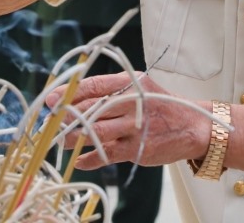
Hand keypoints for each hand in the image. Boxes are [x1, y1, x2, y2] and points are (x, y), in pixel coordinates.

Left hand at [47, 72, 210, 169]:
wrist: (193, 125)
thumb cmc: (160, 105)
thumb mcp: (140, 87)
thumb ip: (111, 91)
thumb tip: (73, 98)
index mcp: (131, 82)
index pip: (93, 85)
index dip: (69, 92)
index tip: (51, 99)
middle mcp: (133, 102)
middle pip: (91, 109)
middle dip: (67, 116)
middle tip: (50, 122)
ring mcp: (136, 127)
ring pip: (96, 132)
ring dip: (73, 137)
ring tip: (60, 140)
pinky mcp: (138, 148)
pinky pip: (107, 154)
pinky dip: (90, 158)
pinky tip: (79, 160)